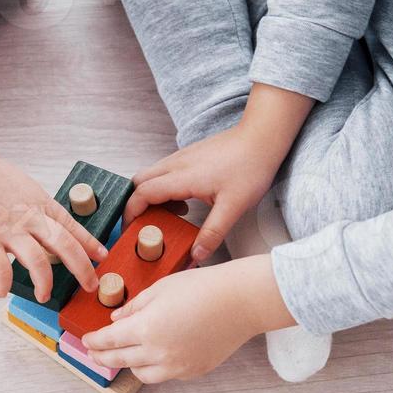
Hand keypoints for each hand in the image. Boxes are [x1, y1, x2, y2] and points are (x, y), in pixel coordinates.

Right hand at [0, 109, 106, 302]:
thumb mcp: (15, 184)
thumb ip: (26, 205)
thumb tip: (33, 222)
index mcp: (36, 201)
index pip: (71, 224)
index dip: (89, 242)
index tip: (102, 255)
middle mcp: (27, 215)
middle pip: (65, 244)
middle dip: (82, 268)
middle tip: (90, 285)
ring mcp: (6, 228)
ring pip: (37, 260)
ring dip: (45, 282)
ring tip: (45, 296)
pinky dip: (2, 283)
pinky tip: (1, 292)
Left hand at [81, 256, 294, 382]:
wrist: (242, 302)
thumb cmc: (203, 287)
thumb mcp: (161, 288)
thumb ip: (135, 306)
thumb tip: (116, 320)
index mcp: (146, 328)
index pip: (109, 340)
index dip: (94, 341)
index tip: (85, 340)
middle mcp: (158, 352)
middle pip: (119, 360)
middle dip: (102, 357)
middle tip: (93, 353)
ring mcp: (177, 366)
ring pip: (141, 374)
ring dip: (129, 364)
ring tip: (125, 354)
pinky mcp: (193, 371)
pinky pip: (165, 375)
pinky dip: (155, 367)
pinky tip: (155, 355)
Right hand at [123, 83, 313, 263]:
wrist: (262, 136)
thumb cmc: (250, 167)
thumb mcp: (234, 206)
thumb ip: (212, 233)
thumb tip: (196, 256)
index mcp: (182, 177)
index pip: (142, 193)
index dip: (131, 213)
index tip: (130, 230)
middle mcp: (176, 164)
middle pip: (138, 182)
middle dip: (135, 204)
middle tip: (144, 226)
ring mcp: (182, 157)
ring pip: (151, 175)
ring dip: (150, 196)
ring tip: (166, 219)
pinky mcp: (190, 155)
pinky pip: (164, 171)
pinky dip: (163, 188)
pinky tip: (183, 203)